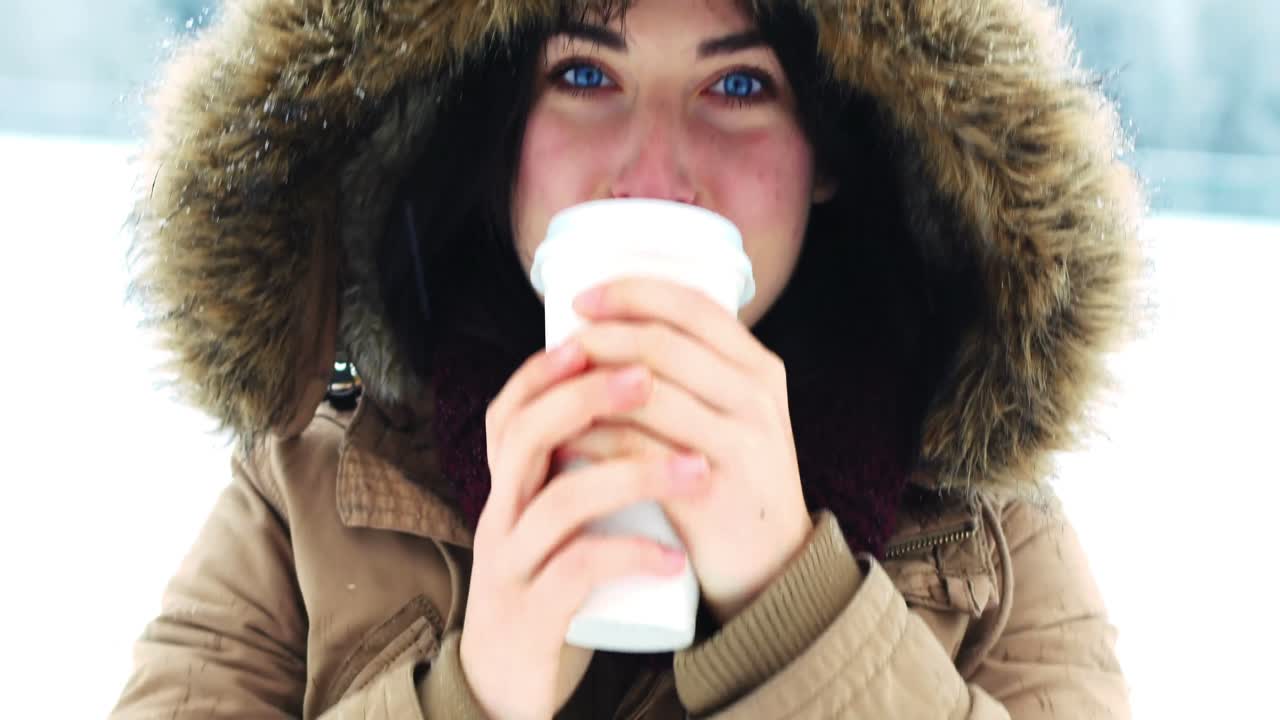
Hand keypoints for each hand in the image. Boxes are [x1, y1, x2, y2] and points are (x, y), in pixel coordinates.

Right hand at [460, 341, 704, 719]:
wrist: (506, 681)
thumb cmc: (549, 586)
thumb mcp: (554, 521)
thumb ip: (575, 470)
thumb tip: (636, 398)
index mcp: (508, 488)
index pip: (510, 410)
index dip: (545, 369)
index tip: (594, 334)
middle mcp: (500, 517)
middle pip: (524, 437)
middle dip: (586, 397)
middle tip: (648, 380)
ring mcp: (512, 567)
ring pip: (558, 503)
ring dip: (631, 475)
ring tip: (695, 470)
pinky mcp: (531, 617)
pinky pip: (575, 575)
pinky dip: (629, 556)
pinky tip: (672, 556)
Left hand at [564, 277, 813, 623]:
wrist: (773, 569)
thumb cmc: (733, 481)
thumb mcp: (734, 416)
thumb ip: (694, 374)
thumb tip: (608, 328)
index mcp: (759, 368)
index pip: (692, 307)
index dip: (632, 293)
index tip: (581, 299)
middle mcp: (756, 398)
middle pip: (662, 345)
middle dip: (600, 338)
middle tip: (559, 349)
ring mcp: (739, 445)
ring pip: (645, 394)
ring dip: (587, 387)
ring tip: (550, 392)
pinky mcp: (711, 492)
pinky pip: (635, 450)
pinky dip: (591, 438)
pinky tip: (563, 439)